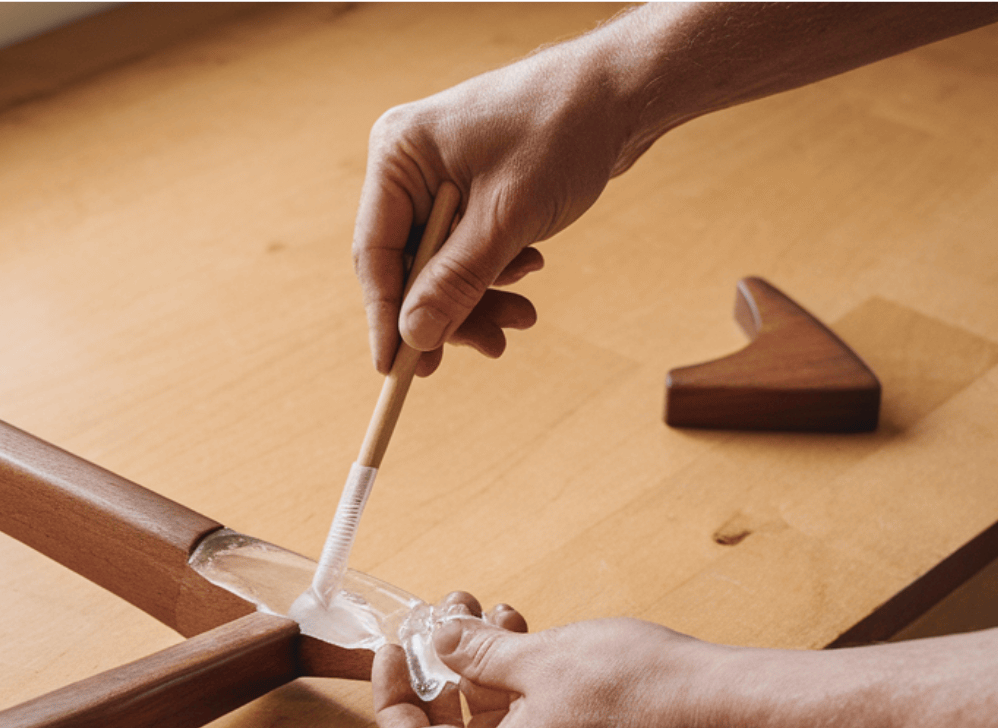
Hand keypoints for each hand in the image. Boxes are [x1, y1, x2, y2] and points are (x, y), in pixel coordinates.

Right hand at [355, 34, 639, 373]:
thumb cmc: (562, 130)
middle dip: (447, 308)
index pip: (374, 252)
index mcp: (398, 155)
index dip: (385, 316)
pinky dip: (494, 271)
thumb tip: (414, 338)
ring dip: (478, 296)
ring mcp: (439, 176)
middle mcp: (410, 166)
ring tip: (523, 317)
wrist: (623, 88)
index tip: (396, 368)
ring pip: (440, 262)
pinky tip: (530, 269)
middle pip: (408, 264)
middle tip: (487, 348)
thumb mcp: (508, 216)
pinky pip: (466, 247)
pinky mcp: (471, 188)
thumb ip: (456, 281)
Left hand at [372, 599, 747, 727]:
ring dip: (492, 673)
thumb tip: (439, 641)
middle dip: (448, 669)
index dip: (393, 693)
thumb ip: (476, 654)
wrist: (740, 721)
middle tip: (453, 615)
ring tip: (500, 615)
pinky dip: (529, 692)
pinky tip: (539, 642)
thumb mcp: (541, 658)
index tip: (396, 647)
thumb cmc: (646, 694)